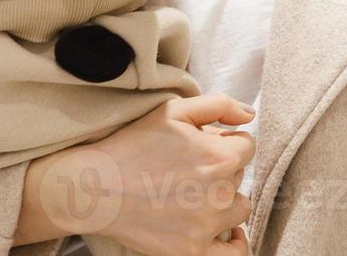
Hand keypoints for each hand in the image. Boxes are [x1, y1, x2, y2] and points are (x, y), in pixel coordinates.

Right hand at [18, 94, 256, 254]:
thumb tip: (250, 115)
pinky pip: (234, 252)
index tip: (203, 146)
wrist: (96, 188)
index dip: (225, 142)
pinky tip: (225, 230)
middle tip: (189, 169)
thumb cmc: (134, 145)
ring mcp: (207, 225)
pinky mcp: (193, 250)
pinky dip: (234, 241)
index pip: (246, 146)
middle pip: (240, 176)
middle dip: (222, 169)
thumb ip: (219, 105)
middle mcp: (221, 192)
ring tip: (197, 195)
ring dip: (225, 200)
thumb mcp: (175, 111)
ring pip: (238, 209)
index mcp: (221, 156)